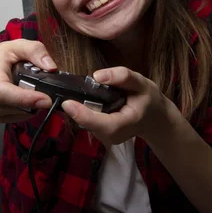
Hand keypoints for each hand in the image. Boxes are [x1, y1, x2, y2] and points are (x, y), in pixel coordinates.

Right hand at [0, 39, 55, 122]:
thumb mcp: (18, 45)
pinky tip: (29, 99)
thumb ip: (35, 51)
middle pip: (13, 106)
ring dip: (32, 106)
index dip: (24, 98)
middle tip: (46, 93)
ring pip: (18, 113)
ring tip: (35, 91)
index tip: (45, 100)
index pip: (2, 92)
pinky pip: (18, 118)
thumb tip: (50, 67)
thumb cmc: (1, 57)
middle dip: (34, 101)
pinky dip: (28, 111)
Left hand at [61, 66, 178, 144]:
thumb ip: (122, 77)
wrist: (154, 118)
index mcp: (126, 124)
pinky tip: (78, 101)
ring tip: (66, 96)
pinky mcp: (99, 133)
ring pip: (85, 124)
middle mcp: (113, 135)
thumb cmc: (148, 99)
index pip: (102, 124)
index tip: (67, 103)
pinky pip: (86, 122)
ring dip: (76, 110)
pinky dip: (80, 111)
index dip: (83, 115)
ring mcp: (105, 137)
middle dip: (74, 110)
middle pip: (88, 124)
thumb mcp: (141, 83)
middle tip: (58, 95)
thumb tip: (97, 75)